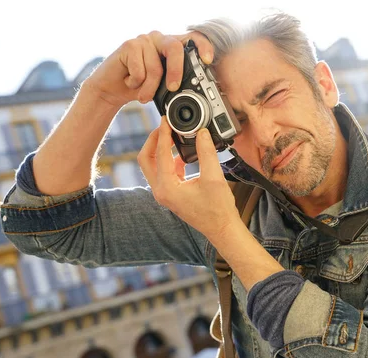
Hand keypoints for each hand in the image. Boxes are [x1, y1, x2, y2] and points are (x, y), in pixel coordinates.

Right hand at [81, 31, 213, 107]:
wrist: (112, 90)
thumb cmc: (140, 87)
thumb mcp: (163, 87)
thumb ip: (177, 83)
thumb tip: (194, 94)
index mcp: (172, 47)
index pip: (192, 39)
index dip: (203, 46)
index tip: (207, 61)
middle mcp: (159, 39)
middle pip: (175, 49)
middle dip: (176, 72)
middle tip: (173, 88)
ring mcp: (144, 40)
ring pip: (156, 67)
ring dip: (149, 88)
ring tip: (143, 95)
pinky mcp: (129, 45)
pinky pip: (140, 70)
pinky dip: (136, 84)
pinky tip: (129, 81)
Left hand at [138, 117, 241, 239]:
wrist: (222, 229)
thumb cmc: (218, 209)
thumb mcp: (214, 177)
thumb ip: (206, 152)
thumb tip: (202, 132)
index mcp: (167, 188)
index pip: (159, 153)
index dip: (163, 133)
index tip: (166, 119)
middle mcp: (161, 191)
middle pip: (146, 159)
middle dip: (153, 140)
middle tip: (164, 126)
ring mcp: (164, 193)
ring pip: (153, 165)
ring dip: (160, 149)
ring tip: (172, 135)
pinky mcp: (171, 194)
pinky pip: (163, 172)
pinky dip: (169, 159)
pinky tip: (182, 153)